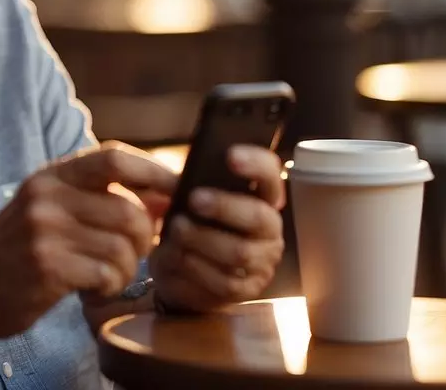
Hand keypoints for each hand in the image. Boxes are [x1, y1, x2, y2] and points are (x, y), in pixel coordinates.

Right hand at [0, 142, 176, 341]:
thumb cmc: (17, 251)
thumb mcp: (48, 209)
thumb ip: (98, 197)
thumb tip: (166, 194)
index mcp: (51, 175)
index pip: (114, 158)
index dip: (154, 173)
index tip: (179, 190)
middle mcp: (47, 196)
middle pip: (130, 209)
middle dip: (146, 238)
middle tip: (135, 254)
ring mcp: (45, 230)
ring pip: (124, 246)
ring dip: (127, 268)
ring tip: (109, 275)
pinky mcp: (46, 267)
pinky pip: (107, 274)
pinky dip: (111, 286)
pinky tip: (95, 290)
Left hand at [150, 145, 285, 312]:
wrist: (184, 273)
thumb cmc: (193, 225)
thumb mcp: (194, 202)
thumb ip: (199, 186)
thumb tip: (186, 177)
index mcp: (262, 199)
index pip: (271, 174)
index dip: (255, 163)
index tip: (230, 155)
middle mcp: (270, 230)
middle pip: (258, 216)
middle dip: (224, 206)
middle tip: (193, 199)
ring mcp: (262, 263)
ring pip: (238, 252)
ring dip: (202, 239)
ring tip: (176, 230)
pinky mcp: (247, 290)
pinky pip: (224, 281)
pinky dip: (194, 267)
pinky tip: (174, 256)